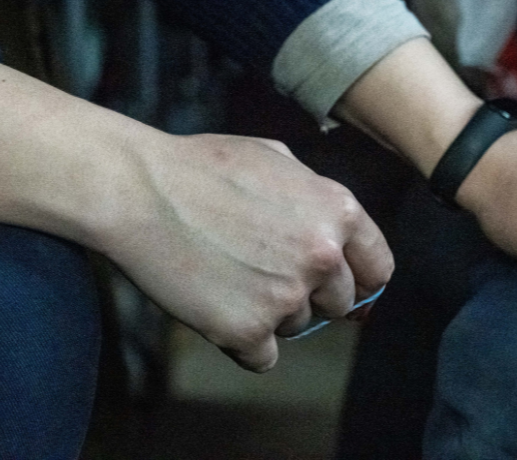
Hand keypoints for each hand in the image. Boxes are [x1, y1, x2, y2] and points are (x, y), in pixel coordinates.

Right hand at [106, 131, 392, 370]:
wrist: (140, 190)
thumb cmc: (203, 167)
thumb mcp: (277, 159)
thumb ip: (316, 198)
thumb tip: (339, 236)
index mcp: (339, 211)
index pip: (377, 268)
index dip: (358, 279)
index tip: (340, 286)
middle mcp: (322, 256)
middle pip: (337, 303)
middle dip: (306, 293)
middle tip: (259, 269)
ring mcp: (286, 297)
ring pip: (296, 328)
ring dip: (268, 312)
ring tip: (225, 272)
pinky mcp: (247, 330)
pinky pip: (260, 356)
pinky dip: (239, 339)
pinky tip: (213, 303)